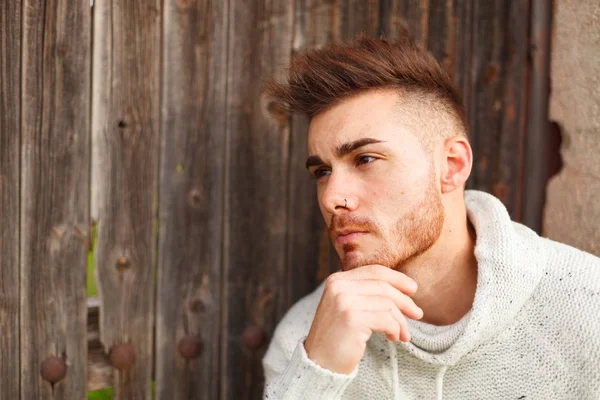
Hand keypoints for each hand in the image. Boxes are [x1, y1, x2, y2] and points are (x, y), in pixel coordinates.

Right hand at [303, 264, 422, 373]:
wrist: (319, 363)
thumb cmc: (337, 336)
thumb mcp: (348, 307)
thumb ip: (365, 293)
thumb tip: (402, 288)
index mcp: (337, 280)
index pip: (374, 271)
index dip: (397, 278)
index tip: (413, 289)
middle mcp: (339, 287)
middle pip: (384, 286)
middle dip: (405, 301)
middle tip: (417, 314)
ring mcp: (344, 302)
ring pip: (388, 304)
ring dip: (401, 321)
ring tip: (403, 334)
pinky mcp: (352, 319)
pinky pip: (386, 319)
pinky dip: (395, 329)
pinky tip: (394, 338)